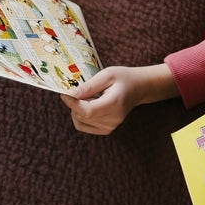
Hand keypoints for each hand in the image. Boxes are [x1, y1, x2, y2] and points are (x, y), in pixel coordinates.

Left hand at [61, 63, 178, 134]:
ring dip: (78, 110)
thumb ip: (89, 85)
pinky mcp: (107, 129)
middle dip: (75, 103)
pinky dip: (81, 116)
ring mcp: (111, 126)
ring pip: (80, 122)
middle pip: (82, 116)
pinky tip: (89, 106)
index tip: (65, 93)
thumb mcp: (107, 75)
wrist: (139, 88)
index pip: (87, 111)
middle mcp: (113, 119)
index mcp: (115, 104)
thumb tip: (70, 94)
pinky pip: (83, 126)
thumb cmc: (123, 78)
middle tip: (81, 90)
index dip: (72, 103)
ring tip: (89, 98)